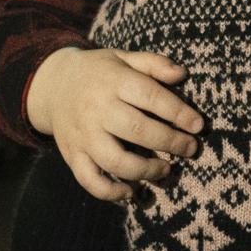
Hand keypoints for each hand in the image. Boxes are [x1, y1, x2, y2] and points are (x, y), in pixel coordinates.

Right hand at [27, 47, 204, 200]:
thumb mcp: (123, 58)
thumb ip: (153, 64)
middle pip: (137, 130)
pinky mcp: (72, 155)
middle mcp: (96, 109)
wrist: (52, 84)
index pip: (150, 96)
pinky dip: (111, 192)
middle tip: (191, 149)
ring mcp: (83, 135)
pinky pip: (90, 181)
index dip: (178, 112)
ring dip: (146, 170)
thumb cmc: (99, 72)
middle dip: (170, 142)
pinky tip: (131, 191)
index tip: (198, 125)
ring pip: (115, 161)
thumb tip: (182, 74)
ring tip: (166, 169)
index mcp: (113, 81)